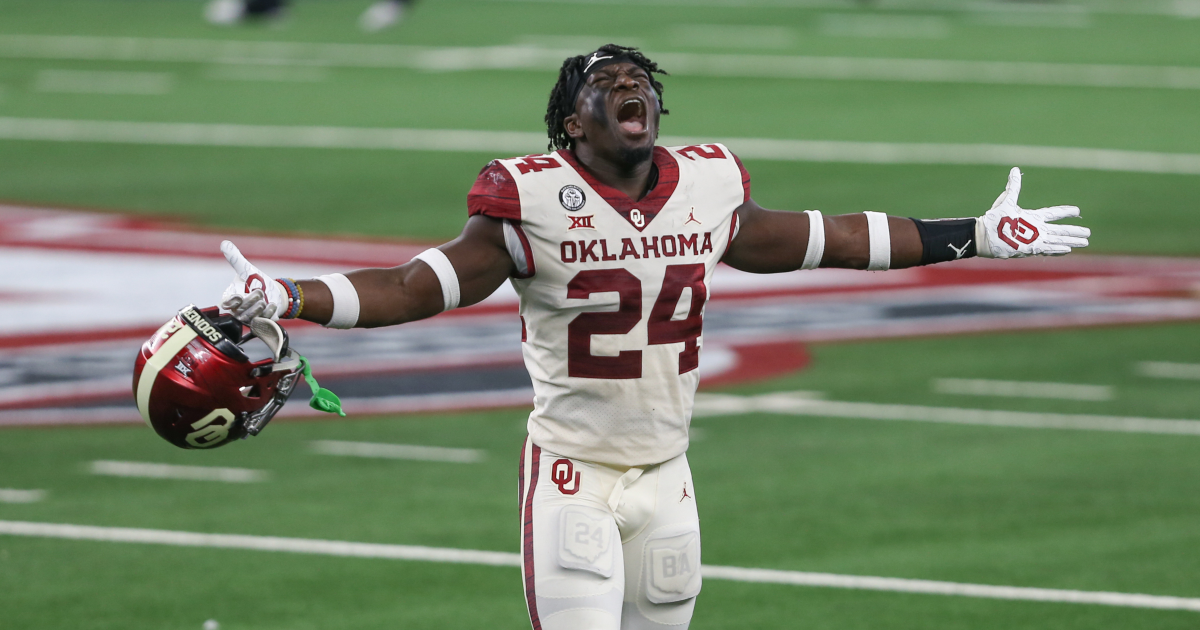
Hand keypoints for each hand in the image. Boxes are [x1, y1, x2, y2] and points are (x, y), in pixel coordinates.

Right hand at [219, 240, 288, 321]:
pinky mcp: (260, 323)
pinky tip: (272, 305)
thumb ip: (235, 258)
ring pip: (250, 318)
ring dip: (259, 308)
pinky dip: (268, 314)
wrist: (273, 291)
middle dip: (251, 300)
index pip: (226, 303)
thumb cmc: (255, 280)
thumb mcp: (245, 268)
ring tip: (265, 299)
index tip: (239, 296)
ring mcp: (248, 319)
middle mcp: (237, 310)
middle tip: (260, 291)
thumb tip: (225, 243)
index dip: (231, 301)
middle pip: (240, 310)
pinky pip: (263, 322)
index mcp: (230, 297)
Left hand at [976, 168, 1090, 258]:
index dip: (1065, 212)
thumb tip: (1014, 169)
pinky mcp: (1030, 249)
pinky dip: (1058, 250)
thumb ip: (1013, 186)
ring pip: (1058, 240)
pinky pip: (1048, 250)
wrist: (985, 236)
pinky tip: (1068, 250)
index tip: (1077, 211)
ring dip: (1071, 241)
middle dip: (1074, 231)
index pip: (1053, 213)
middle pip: (1060, 230)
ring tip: (1084, 243)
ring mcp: (1034, 240)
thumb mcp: (1006, 200)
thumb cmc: (995, 218)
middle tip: (1088, 233)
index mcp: (1032, 217)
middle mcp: (1036, 229)